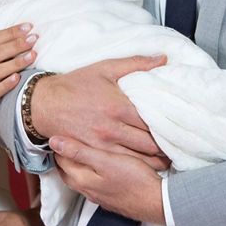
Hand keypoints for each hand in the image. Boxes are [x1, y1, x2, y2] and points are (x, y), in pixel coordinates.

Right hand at [32, 55, 168, 168]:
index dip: (170, 127)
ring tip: (168, 160)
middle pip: (149, 144)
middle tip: (179, 147)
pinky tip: (147, 167)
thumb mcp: (105, 68)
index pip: (153, 122)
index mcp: (119, 106)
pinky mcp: (93, 153)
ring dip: (155, 161)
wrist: (44, 104)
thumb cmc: (75, 84)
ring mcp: (102, 144)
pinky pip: (120, 165)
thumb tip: (163, 58)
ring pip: (138, 159)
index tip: (181, 128)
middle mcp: (112, 128)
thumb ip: (136, 64)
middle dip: (166, 147)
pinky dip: (136, 167)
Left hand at [52, 135, 165, 224]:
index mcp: (82, 179)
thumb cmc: (134, 179)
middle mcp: (87, 190)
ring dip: (76, 165)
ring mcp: (99, 196)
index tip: (59, 132)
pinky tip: (98, 168)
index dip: (59, 145)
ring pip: (80, 178)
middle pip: (68, 171)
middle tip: (65, 140)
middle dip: (64, 156)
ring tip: (78, 150)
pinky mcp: (111, 199)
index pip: (61, 160)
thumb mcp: (106, 160)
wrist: (158, 203)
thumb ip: (79, 152)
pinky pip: (93, 184)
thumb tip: (54, 141)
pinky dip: (90, 173)